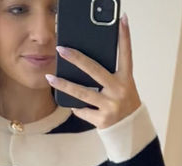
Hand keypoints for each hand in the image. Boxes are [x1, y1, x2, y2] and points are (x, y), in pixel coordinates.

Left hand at [45, 13, 141, 129]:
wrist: (130, 131)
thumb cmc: (123, 104)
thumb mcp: (123, 87)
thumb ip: (110, 76)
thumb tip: (84, 64)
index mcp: (126, 79)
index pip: (126, 54)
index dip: (124, 36)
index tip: (121, 19)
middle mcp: (119, 90)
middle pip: (94, 71)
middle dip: (76, 59)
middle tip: (61, 49)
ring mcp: (110, 106)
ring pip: (82, 93)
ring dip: (64, 85)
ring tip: (51, 78)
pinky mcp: (102, 120)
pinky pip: (82, 110)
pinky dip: (76, 107)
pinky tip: (73, 104)